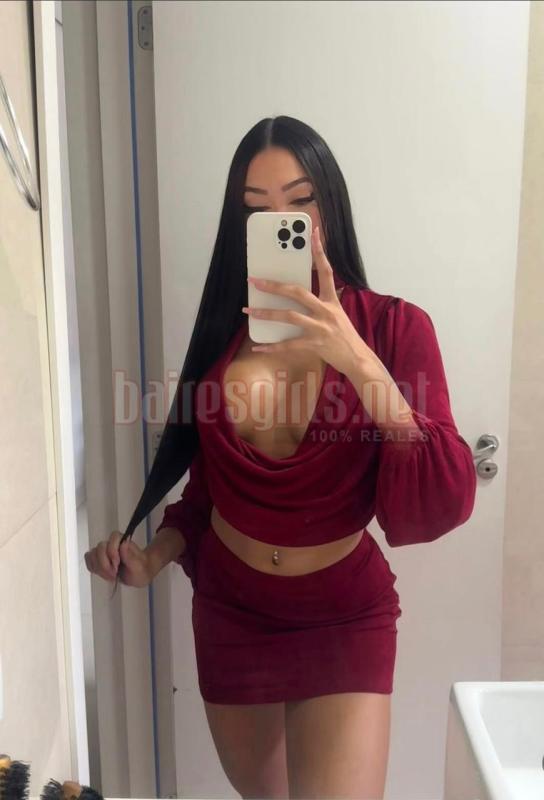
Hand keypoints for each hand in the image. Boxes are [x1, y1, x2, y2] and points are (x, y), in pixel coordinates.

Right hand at [84, 530, 152, 588]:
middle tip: (114, 574)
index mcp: (123, 540)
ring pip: (92, 555)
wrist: (139, 574)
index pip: (113, 537)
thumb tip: (123, 543)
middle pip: (99, 548)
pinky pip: (89, 562)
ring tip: (110, 576)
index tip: (117, 565)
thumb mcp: (139, 566)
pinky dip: (94, 569)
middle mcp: (111, 543)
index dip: (112, 551)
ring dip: (99, 568)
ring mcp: (103, 552)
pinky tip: (104, 575)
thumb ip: (130, 556)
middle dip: (104, 564)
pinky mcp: (98, 560)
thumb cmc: (141, 569)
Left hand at [242, 226, 375, 376]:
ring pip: (289, 316)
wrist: (358, 359)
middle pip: (297, 292)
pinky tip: (258, 346)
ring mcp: (320, 328)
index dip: (319, 251)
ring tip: (249, 311)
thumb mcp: (337, 314)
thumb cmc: (345, 336)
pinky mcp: (314, 344)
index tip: (313, 233)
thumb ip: (321, 303)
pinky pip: (288, 345)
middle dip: (274, 286)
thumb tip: (297, 296)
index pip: (326, 271)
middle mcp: (326, 311)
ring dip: (266, 314)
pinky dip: (271, 346)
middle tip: (255, 281)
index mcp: (332, 300)